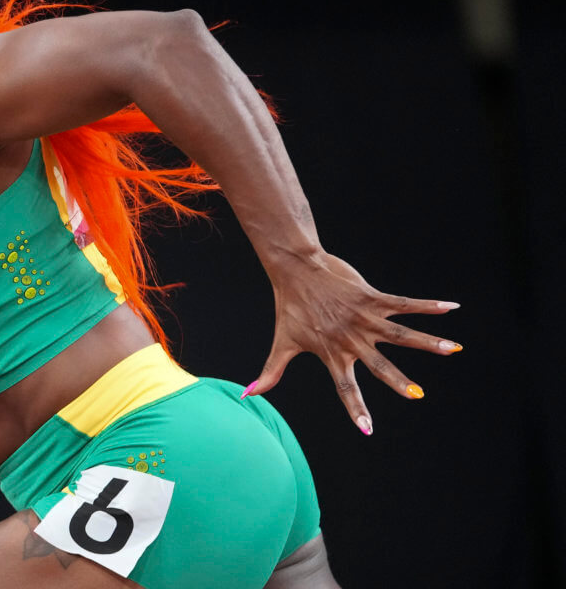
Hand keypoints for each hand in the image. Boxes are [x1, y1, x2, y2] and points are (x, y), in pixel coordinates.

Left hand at [246, 252, 460, 434]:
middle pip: (378, 364)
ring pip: (399, 333)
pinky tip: (451, 308)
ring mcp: (362, 317)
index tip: (367, 430)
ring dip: (427, 341)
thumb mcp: (281, 342)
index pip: (344, 387)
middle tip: (417, 395)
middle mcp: (350, 338)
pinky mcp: (370, 297)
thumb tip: (246, 395)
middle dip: (397, 380)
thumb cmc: (289, 307)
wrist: (294, 269)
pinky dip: (427, 305)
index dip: (353, 408)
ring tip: (453, 349)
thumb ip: (270, 372)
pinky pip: (403, 303)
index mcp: (331, 353)